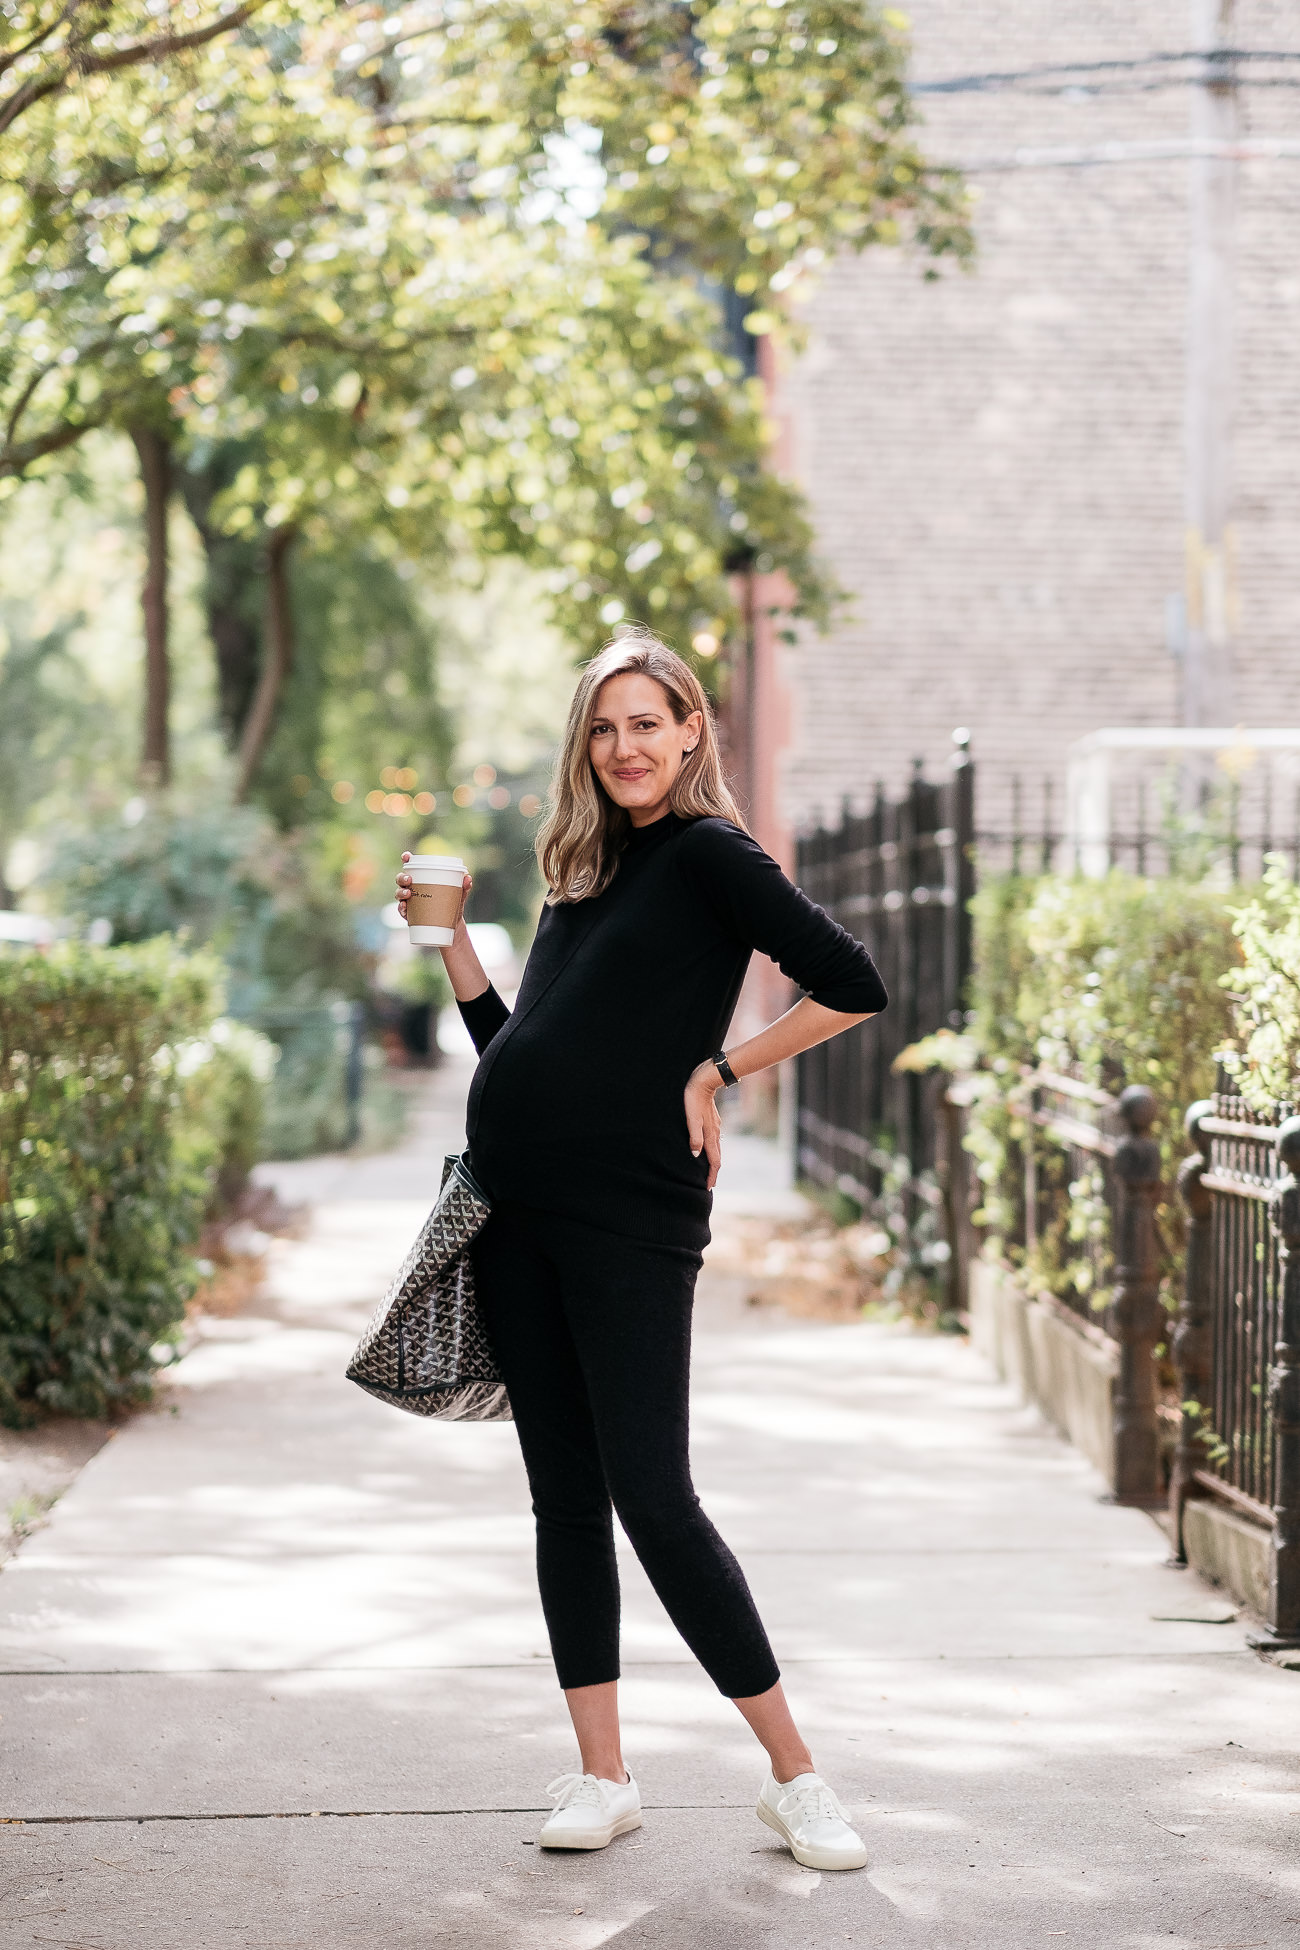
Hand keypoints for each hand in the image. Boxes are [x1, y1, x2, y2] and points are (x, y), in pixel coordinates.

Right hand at [397, 854, 472, 935]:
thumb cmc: (452, 905)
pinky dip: (401, 908)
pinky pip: (401, 910)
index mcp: (422, 879)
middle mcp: (413, 888)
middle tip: (409, 880)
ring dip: (400, 892)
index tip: (406, 856)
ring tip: (408, 893)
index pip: (411, 866)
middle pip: (401, 879)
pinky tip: (404, 907)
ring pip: (399, 893)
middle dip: (402, 877)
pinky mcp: (410, 914)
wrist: (452, 926)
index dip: (406, 859)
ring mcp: (410, 901)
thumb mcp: (459, 896)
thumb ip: (463, 887)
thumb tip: (468, 877)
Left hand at [684, 1060, 723, 1189]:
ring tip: (709, 1170)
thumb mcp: (691, 1117)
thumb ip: (694, 1136)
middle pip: (717, 1157)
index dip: (711, 1175)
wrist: (705, 1079)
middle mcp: (715, 1132)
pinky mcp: (713, 1120)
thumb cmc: (694, 1098)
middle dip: (714, 1172)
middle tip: (710, 1184)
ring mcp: (715, 1126)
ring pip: (716, 1148)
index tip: (709, 1187)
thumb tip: (695, 1155)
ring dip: (714, 1161)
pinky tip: (708, 1149)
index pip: (713, 1160)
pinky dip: (712, 1150)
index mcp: (710, 1134)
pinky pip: (714, 1140)